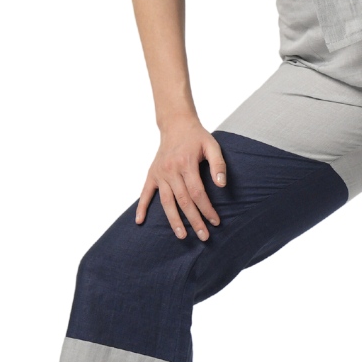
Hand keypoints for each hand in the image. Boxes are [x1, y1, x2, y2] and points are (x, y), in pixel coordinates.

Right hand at [136, 117, 226, 238]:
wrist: (176, 124)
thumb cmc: (197, 137)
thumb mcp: (212, 145)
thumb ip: (218, 164)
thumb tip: (221, 185)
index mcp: (186, 164)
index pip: (197, 193)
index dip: (207, 209)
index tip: (215, 222)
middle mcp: (171, 170)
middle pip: (183, 201)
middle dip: (194, 220)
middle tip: (204, 236)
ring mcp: (159, 173)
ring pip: (166, 202)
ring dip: (174, 220)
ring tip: (182, 236)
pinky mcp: (152, 174)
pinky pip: (145, 193)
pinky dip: (142, 207)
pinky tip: (139, 221)